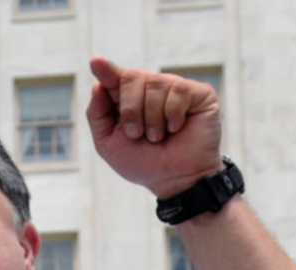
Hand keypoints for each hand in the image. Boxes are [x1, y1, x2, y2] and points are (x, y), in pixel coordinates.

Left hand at [86, 57, 223, 198]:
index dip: (106, 70)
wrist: (174, 180)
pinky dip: (172, 115)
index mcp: (130, 99)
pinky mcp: (199, 93)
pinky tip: (177, 128)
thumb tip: (97, 85)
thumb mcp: (108, 143)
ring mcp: (176, 89)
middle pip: (132, 77)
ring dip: (152, 119)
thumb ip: (98, 114)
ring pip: (155, 84)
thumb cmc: (144, 163)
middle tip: (137, 134)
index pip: (116, 77)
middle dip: (130, 110)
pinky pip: (178, 91)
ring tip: (158, 137)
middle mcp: (153, 89)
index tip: (95, 62)